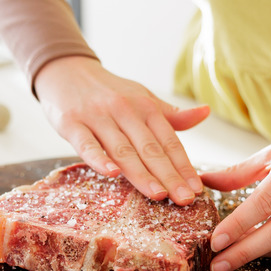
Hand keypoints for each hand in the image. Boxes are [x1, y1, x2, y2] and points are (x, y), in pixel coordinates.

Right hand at [34, 56, 209, 204]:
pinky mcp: (72, 123)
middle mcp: (125, 110)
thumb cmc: (108, 92)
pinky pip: (87, 144)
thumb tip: (205, 112)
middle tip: (184, 200)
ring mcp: (98, 117)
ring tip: (158, 194)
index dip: (184, 166)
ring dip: (141, 173)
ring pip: (123, 150)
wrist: (65, 70)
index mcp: (145, 107)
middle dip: (169, 176)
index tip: (197, 190)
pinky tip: (112, 174)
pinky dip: (99, 159)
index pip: (169, 141)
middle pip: (150, 149)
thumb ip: (170, 114)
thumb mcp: (142, 97)